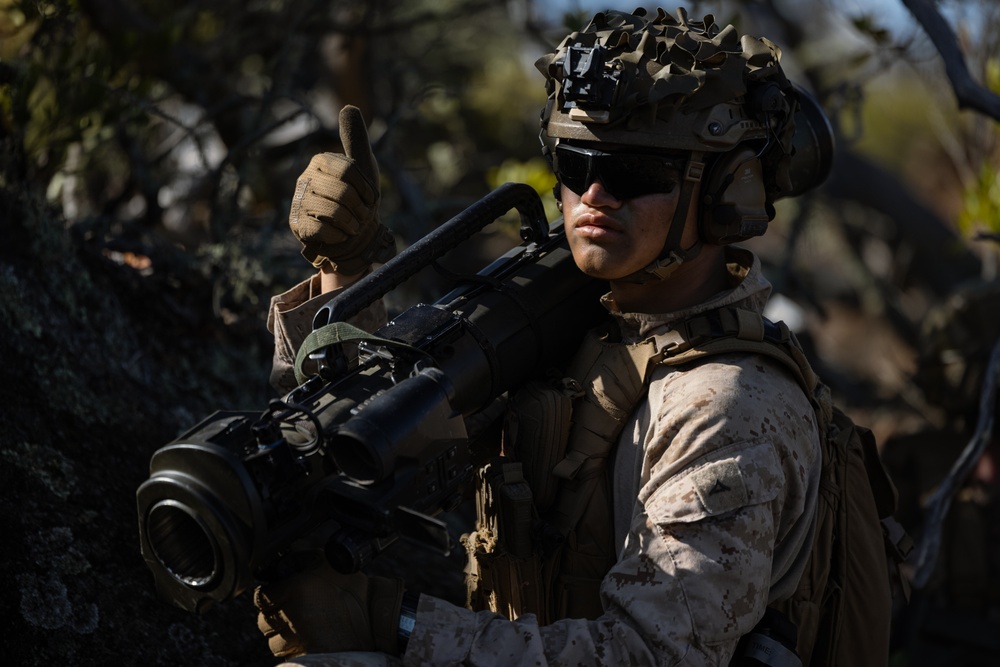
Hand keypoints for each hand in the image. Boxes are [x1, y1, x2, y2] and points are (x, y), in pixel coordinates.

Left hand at [254, 554, 404, 657]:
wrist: (374, 619)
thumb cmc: (353, 589)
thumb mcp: (328, 562)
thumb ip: (302, 558)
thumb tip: (283, 559)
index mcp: (295, 589)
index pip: (262, 597)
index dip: (271, 596)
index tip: (279, 595)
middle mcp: (291, 614)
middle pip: (263, 620)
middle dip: (275, 615)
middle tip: (291, 610)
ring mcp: (297, 637)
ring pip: (272, 640)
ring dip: (282, 634)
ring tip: (301, 625)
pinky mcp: (303, 654)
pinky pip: (286, 653)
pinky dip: (292, 647)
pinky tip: (307, 637)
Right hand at [289, 105, 395, 274]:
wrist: (352, 235)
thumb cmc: (358, 198)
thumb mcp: (363, 166)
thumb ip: (356, 139)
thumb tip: (349, 106)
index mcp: (321, 161)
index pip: (349, 171)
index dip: (366, 189)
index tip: (370, 198)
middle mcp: (305, 178)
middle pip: (344, 193)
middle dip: (360, 209)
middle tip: (361, 215)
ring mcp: (298, 202)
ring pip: (335, 213)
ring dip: (352, 224)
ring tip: (351, 225)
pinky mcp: (297, 225)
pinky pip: (325, 230)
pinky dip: (339, 235)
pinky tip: (338, 233)